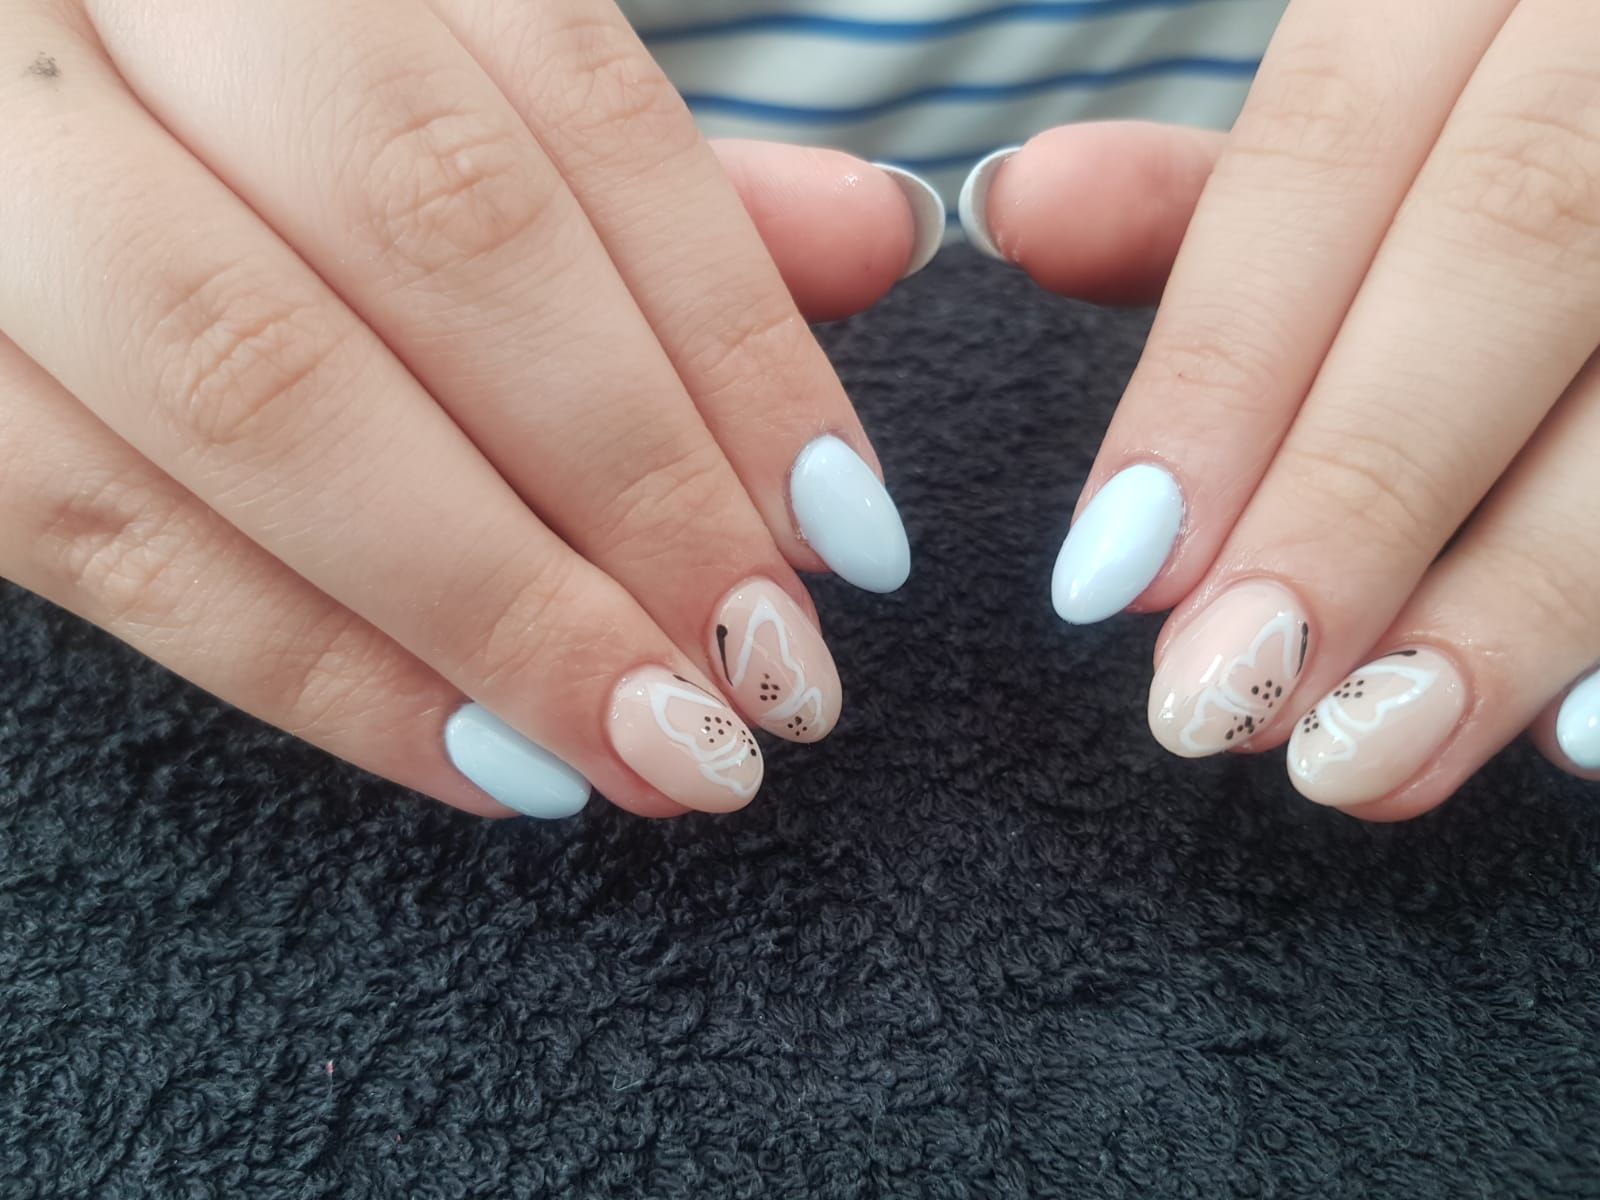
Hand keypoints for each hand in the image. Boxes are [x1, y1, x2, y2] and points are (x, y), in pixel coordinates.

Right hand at [0, 3, 944, 819]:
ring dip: (493, 611)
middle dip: (634, 488)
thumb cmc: (237, 99)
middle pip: (435, 240)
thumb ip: (633, 168)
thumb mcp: (433, 80)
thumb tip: (877, 238)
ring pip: (262, 392)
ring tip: (654, 749)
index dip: (734, 341)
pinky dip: (311, 666)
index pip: (573, 120)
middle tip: (764, 678)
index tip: (847, 535)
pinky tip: (477, 755)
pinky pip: (97, 532)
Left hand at [963, 0, 1599, 818]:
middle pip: (1501, 256)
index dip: (1217, 373)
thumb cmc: (1494, 104)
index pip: (1322, 157)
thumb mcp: (1360, 117)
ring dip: (1512, 598)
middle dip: (1354, 498)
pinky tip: (1577, 741)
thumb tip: (1018, 208)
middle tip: (1228, 698)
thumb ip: (1208, 186)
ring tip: (1366, 758)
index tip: (1115, 573)